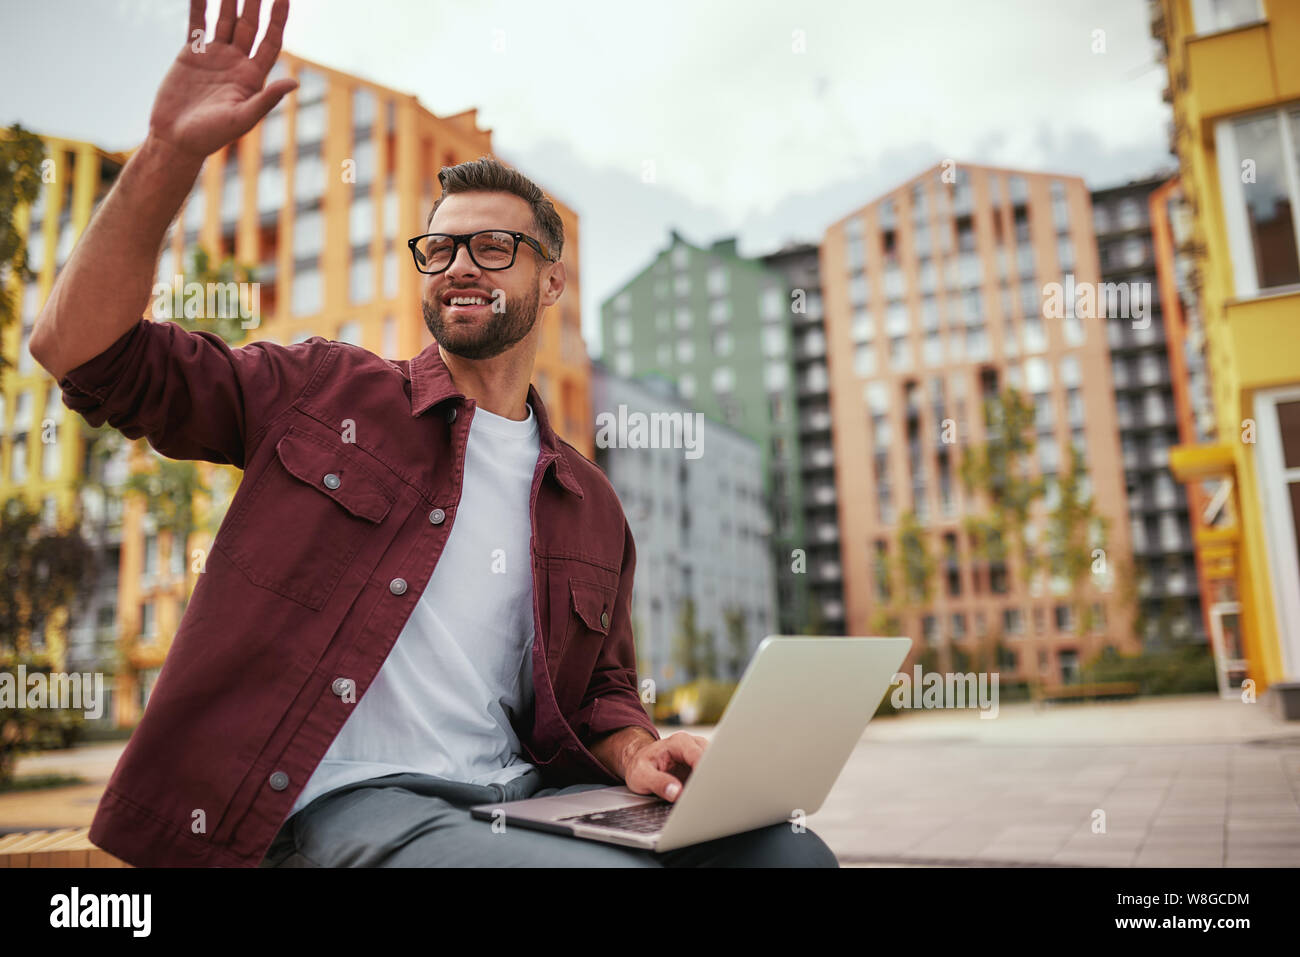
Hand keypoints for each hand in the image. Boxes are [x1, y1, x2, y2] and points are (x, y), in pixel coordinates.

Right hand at [148, 0, 296, 160]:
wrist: (177, 139)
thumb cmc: (212, 136)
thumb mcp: (243, 119)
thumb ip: (267, 99)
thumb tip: (294, 82)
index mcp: (252, 77)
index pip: (270, 41)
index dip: (278, 19)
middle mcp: (236, 63)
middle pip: (250, 25)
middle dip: (255, 2)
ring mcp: (214, 57)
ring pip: (225, 19)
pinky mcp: (191, 55)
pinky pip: (196, 24)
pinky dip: (199, 5)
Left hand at [623, 732, 708, 802]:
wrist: (639, 762)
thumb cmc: (640, 765)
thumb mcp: (641, 775)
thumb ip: (658, 783)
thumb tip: (676, 793)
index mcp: (679, 742)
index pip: (699, 756)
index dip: (703, 773)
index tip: (702, 789)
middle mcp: (693, 745)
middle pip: (712, 760)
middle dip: (710, 779)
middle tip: (703, 797)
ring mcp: (700, 755)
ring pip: (715, 768)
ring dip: (711, 783)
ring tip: (702, 798)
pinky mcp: (702, 767)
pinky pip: (711, 775)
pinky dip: (708, 786)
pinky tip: (701, 796)